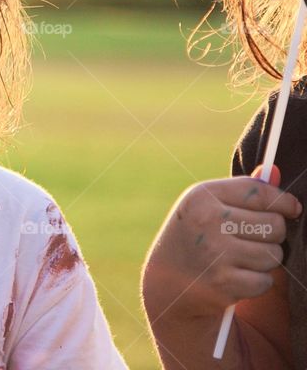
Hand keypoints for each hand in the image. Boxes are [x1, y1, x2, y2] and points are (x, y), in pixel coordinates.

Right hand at [143, 165, 301, 320]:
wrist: (163, 283)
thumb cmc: (192, 238)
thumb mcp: (206, 207)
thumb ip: (241, 191)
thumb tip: (274, 171)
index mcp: (202, 197)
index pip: (260, 192)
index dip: (283, 201)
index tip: (291, 208)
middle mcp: (207, 221)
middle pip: (275, 224)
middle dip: (272, 234)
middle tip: (253, 239)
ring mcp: (215, 252)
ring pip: (274, 254)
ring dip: (265, 259)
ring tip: (242, 259)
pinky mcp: (223, 283)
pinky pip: (265, 280)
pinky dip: (256, 282)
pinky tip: (236, 277)